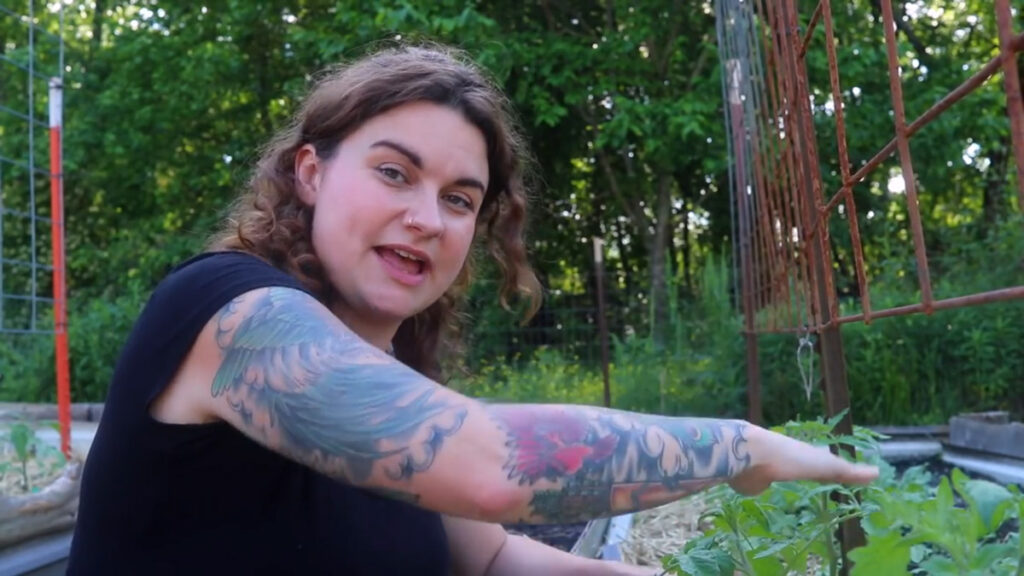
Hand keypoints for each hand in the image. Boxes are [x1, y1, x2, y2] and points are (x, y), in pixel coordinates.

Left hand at [727, 425, 878, 495]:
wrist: (749, 455)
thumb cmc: (790, 458)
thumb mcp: (824, 466)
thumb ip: (847, 471)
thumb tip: (878, 473)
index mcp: (807, 455)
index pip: (824, 462)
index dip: (833, 468)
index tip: (841, 473)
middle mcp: (789, 461)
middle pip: (802, 469)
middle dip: (809, 473)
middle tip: (818, 482)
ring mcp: (770, 471)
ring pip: (781, 478)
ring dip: (786, 482)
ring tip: (794, 492)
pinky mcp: (754, 482)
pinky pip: (763, 488)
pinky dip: (766, 491)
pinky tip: (767, 498)